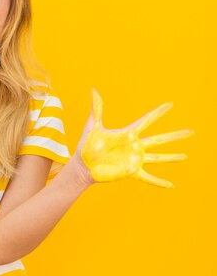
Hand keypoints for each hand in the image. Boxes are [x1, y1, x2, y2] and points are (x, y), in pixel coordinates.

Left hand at [73, 89, 193, 187]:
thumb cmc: (87, 145)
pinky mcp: (131, 172)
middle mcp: (135, 146)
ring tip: (186, 156)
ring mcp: (135, 159)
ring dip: (172, 157)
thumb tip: (93, 89)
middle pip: (159, 139)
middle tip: (190, 132)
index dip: (158, 112)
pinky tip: (171, 185)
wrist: (83, 165)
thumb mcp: (93, 126)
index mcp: (127, 134)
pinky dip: (159, 182)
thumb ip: (97, 109)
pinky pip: (148, 177)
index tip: (170, 104)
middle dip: (175, 136)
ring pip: (159, 157)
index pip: (147, 120)